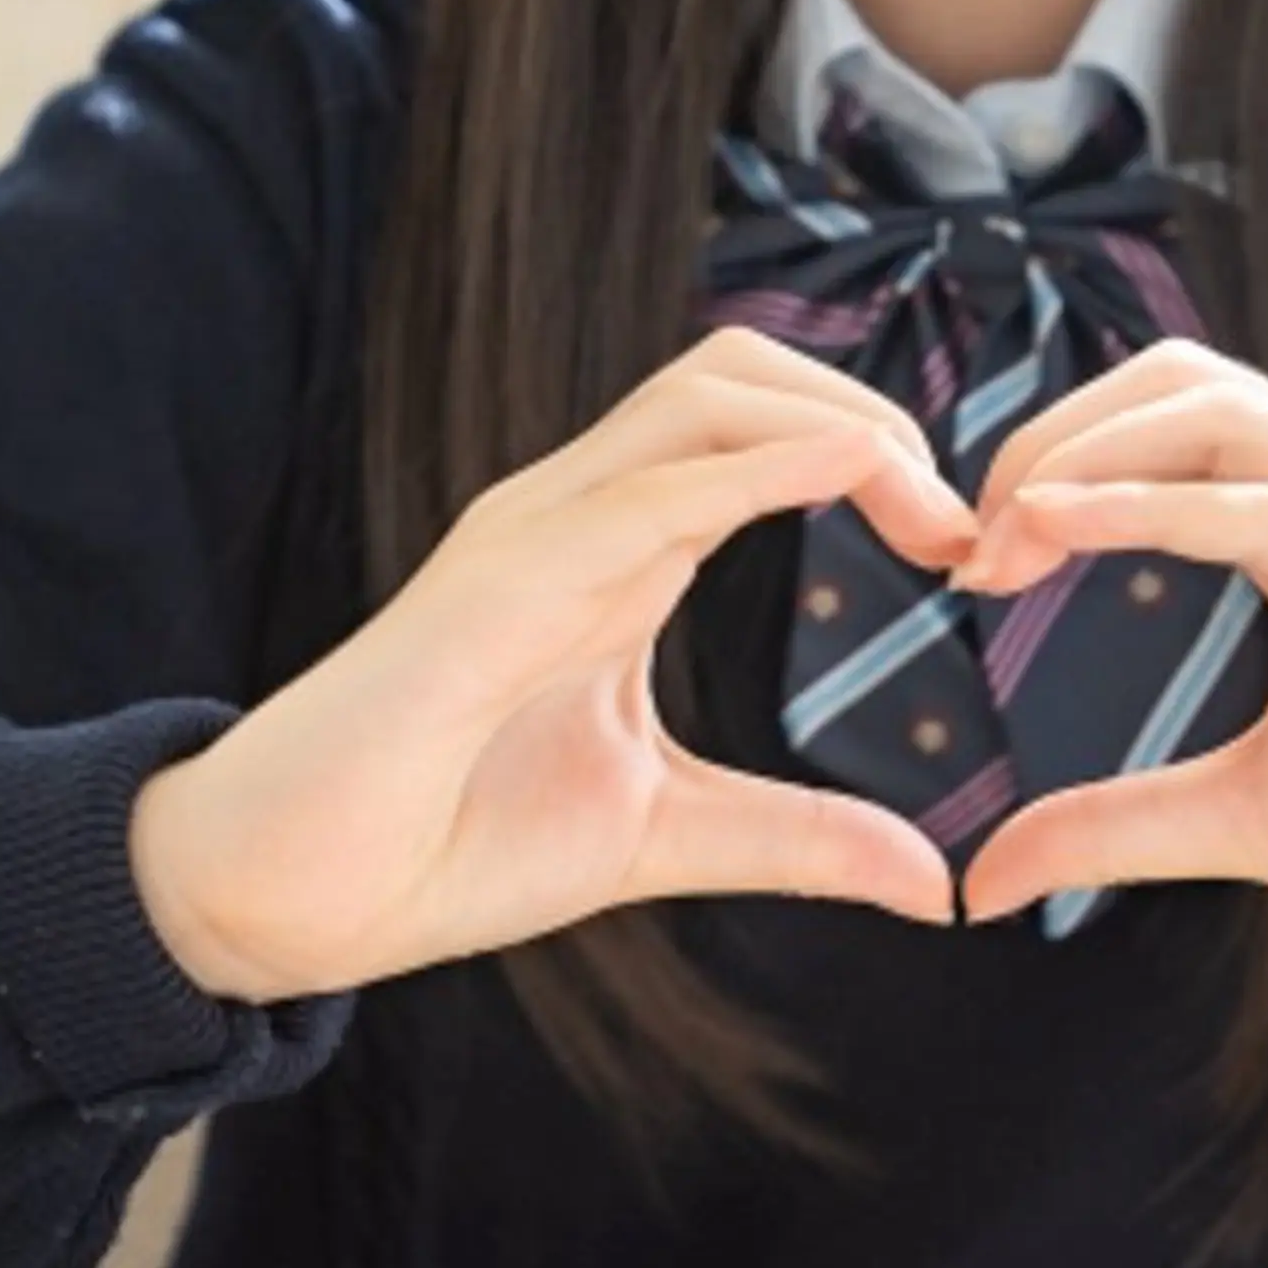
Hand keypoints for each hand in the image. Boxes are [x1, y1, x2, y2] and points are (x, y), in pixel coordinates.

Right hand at [130, 327, 977, 999]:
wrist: (297, 895)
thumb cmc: (448, 844)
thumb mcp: (669, 838)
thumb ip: (800, 841)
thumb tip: (938, 884)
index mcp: (616, 550)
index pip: (761, 426)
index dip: (881, 458)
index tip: (969, 554)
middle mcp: (575, 514)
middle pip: (744, 371)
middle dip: (876, 417)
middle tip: (968, 531)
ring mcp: (530, 533)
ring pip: (703, 394)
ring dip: (841, 427)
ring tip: (931, 516)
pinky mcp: (496, 584)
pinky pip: (646, 489)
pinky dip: (761, 466)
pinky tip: (852, 479)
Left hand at [947, 342, 1267, 967]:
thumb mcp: (1247, 817)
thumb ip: (1120, 824)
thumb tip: (987, 874)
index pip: (1168, 428)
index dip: (1055, 466)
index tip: (972, 562)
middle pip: (1182, 385)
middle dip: (1054, 438)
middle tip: (969, 538)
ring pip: (1225, 413)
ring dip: (1092, 456)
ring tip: (1005, 531)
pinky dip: (1164, 507)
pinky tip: (1071, 527)